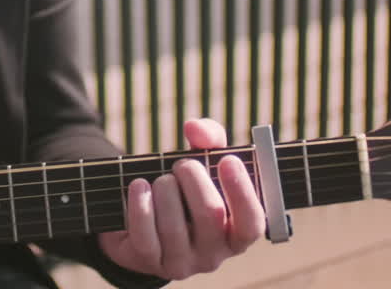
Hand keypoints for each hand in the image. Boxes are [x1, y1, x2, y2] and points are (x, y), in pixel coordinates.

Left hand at [98, 119, 264, 280]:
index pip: (251, 223)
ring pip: (174, 225)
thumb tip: (194, 128)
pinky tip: (139, 186)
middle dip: (193, 178)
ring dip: (164, 189)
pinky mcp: (151, 262)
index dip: (241, 192)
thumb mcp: (203, 162)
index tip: (227, 160)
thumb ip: (208, 138)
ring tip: (161, 180)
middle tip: (182, 165)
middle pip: (210, 215)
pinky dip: (140, 204)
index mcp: (237, 234)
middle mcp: (214, 255)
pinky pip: (145, 235)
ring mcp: (182, 263)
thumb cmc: (185, 188)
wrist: (141, 221)